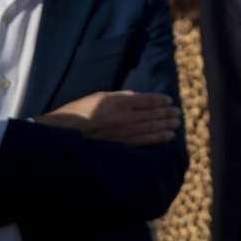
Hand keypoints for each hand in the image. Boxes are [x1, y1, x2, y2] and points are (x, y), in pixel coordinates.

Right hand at [36, 90, 179, 144]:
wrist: (62, 132)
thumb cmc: (79, 110)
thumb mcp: (100, 96)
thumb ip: (122, 97)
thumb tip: (140, 98)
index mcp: (117, 103)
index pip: (146, 100)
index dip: (160, 100)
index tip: (169, 101)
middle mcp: (122, 118)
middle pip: (151, 115)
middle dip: (166, 114)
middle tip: (178, 113)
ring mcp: (122, 133)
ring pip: (149, 129)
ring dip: (165, 126)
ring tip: (176, 124)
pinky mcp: (119, 145)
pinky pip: (141, 141)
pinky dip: (155, 139)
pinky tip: (166, 137)